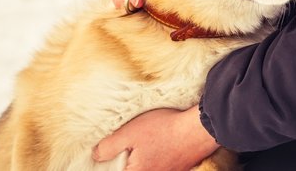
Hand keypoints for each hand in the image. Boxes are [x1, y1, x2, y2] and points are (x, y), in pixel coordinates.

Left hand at [93, 106, 219, 170]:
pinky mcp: (178, 168)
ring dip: (141, 158)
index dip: (110, 163)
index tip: (109, 154)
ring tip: (144, 143)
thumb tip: (96, 155)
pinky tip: (156, 145)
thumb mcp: (130, 133)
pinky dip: (155, 157)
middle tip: (125, 146)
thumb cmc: (164, 129)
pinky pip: (160, 165)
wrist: (199, 128)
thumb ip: (109, 146)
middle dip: (126, 160)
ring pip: (145, 167)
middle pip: (132, 169)